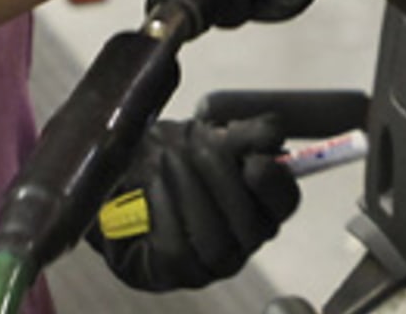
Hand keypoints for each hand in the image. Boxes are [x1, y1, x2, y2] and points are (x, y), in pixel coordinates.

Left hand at [85, 116, 298, 291]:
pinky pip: (178, 249)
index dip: (274, 184)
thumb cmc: (170, 157)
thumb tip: (271, 134)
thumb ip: (243, 134)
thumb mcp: (207, 133)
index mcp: (262, 201)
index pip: (285, 201)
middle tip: (194, 144)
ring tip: (167, 160)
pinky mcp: (178, 272)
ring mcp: (214, 261)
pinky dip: (165, 211)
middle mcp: (245, 237)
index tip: (254, 161)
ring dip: (189, 191)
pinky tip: (154, 188)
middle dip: (221, 178)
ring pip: (214, 240)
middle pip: (250, 225)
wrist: (120, 180)